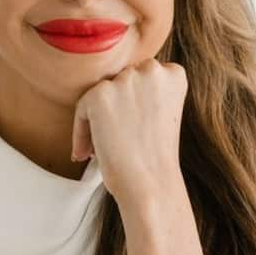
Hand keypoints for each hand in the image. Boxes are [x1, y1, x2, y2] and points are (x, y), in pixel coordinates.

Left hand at [70, 58, 187, 210]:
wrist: (150, 183)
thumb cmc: (156, 157)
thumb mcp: (163, 113)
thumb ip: (146, 93)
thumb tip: (113, 88)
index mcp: (174, 74)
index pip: (143, 75)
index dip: (134, 102)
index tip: (134, 126)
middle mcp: (152, 70)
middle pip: (121, 80)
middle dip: (116, 106)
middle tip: (119, 138)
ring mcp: (125, 80)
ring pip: (101, 94)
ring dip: (98, 118)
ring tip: (103, 148)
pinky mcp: (100, 94)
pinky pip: (82, 109)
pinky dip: (81, 132)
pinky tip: (88, 153)